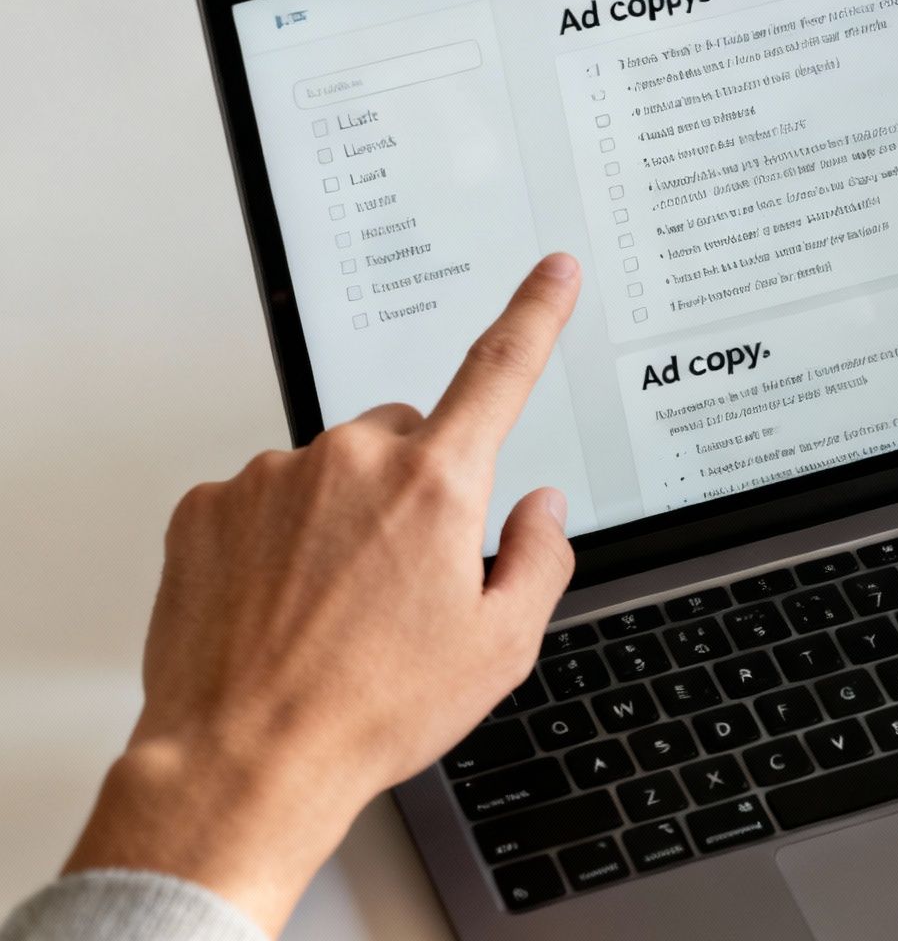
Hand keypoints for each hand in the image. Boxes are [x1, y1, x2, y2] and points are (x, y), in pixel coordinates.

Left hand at [64, 254, 582, 934]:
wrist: (245, 759)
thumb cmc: (370, 708)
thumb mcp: (500, 647)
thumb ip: (540, 558)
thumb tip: (541, 509)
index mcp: (437, 485)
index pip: (501, 370)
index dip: (536, 313)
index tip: (553, 273)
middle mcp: (352, 460)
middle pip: (410, 436)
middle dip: (421, 485)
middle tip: (411, 576)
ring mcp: (271, 478)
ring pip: (334, 469)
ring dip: (346, 516)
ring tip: (337, 608)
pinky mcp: (208, 506)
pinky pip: (265, 498)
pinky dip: (281, 538)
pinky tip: (284, 604)